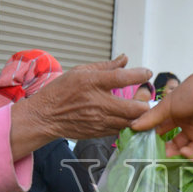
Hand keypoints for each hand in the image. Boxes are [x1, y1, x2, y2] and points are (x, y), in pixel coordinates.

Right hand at [9, 56, 150, 157]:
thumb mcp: (80, 71)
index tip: (147, 73)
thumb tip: (125, 59)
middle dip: (145, 102)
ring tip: (139, 107)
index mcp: (92, 83)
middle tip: (145, 96)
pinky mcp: (100, 133)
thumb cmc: (61, 91)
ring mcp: (100, 121)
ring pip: (131, 122)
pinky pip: (121, 130)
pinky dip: (128, 123)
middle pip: (134, 107)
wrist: (45, 117)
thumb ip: (106, 66)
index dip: (139, 75)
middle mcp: (98, 103)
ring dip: (139, 115)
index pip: (122, 78)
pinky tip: (126, 117)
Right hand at [130, 68, 192, 159]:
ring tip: (173, 153)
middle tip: (159, 155)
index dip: (156, 140)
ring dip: (179, 156)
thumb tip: (132, 126)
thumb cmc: (190, 93)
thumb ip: (151, 118)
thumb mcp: (166, 106)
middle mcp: (189, 128)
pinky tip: (185, 151)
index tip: (146, 146)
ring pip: (188, 153)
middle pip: (176, 146)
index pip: (164, 133)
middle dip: (167, 152)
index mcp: (178, 118)